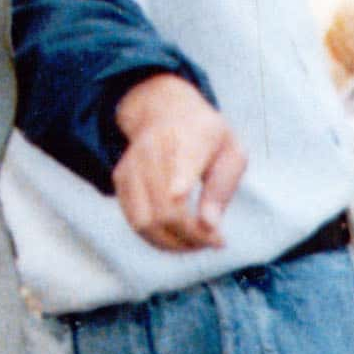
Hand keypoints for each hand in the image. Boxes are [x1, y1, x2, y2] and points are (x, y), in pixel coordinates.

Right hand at [113, 75, 242, 254]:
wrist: (166, 110)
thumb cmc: (207, 137)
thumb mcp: (232, 153)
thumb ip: (222, 188)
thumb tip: (210, 226)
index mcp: (191, 137)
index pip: (182, 162)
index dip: (180, 182)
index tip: (189, 204)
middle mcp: (154, 149)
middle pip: (166, 209)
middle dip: (193, 236)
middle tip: (215, 241)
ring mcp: (133, 165)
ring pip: (146, 222)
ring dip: (174, 244)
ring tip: (198, 243)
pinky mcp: (121, 179)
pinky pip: (136, 222)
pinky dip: (158, 239)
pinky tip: (179, 238)